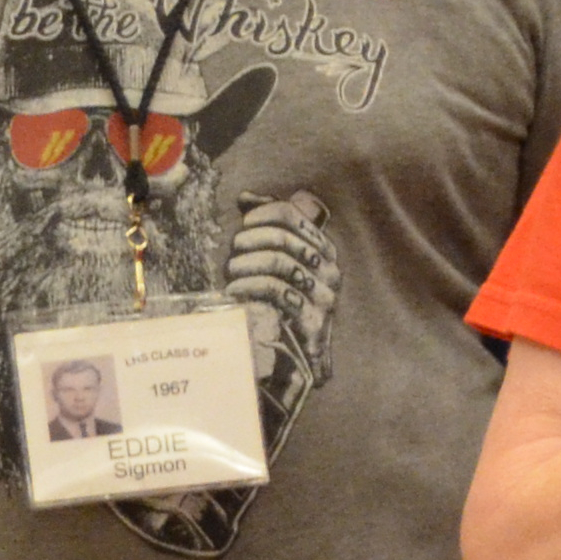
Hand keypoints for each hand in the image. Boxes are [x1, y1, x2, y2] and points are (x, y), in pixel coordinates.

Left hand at [222, 190, 340, 405]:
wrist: (293, 362)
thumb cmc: (278, 307)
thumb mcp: (276, 264)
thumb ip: (267, 230)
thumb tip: (247, 197)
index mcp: (322, 251)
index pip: (293, 215)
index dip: (261, 214)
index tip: (243, 226)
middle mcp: (328, 270)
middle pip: (283, 237)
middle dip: (248, 243)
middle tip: (233, 257)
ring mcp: (323, 296)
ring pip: (279, 262)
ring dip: (246, 266)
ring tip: (231, 277)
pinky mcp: (312, 320)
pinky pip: (277, 290)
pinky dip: (249, 287)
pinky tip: (234, 294)